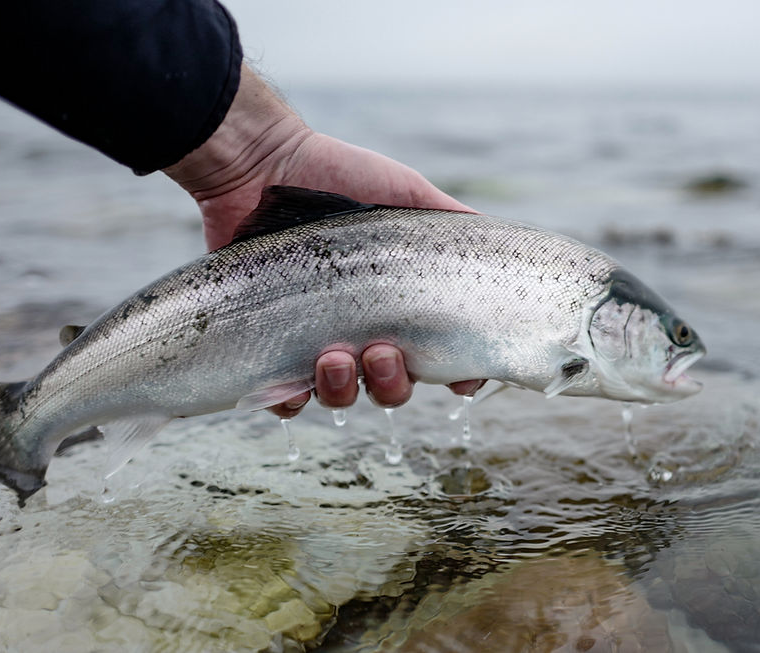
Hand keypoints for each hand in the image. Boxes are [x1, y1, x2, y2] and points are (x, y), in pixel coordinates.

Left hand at [164, 65, 484, 416]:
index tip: (461, 380)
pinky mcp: (266, 344)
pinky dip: (291, 402)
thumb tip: (498, 240)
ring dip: (342, 390)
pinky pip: (282, 398)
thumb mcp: (408, 195)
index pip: (434, 357)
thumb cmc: (338, 177)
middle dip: (392, 382)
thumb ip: (452, 221)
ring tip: (333, 357)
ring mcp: (313, 340)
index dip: (454, 376)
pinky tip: (294, 385)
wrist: (262, 163)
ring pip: (339, 396)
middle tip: (380, 351)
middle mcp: (359, 330)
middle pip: (389, 387)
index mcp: (395, 307)